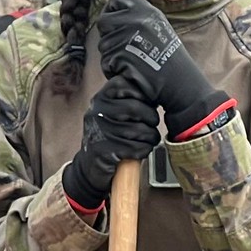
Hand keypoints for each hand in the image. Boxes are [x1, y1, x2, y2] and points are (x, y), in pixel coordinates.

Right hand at [60, 76, 161, 210]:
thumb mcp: (116, 112)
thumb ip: (132, 99)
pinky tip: (140, 150)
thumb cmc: (110, 136)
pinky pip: (135, 148)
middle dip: (151, 119)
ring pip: (138, 130)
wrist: (91, 166)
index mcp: (103, 98)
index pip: (125, 85)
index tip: (149, 104)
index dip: (144, 95)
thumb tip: (158, 90)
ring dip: (150, 137)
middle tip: (152, 125)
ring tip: (148, 139)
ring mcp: (99, 130)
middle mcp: (98, 111)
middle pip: (135, 108)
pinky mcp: (103, 150)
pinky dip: (144, 150)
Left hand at [95, 0, 229, 135]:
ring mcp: (126, 38)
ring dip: (112, 55)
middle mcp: (135, 20)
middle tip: (124, 47)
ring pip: (103, 45)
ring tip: (132, 62)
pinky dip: (114, 70)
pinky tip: (130, 72)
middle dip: (109, 35)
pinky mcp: (120, 56)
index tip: (117, 23)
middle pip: (104, 21)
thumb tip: (113, 10)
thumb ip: (137, 15)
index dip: (112, 11)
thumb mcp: (158, 25)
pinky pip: (106, 62)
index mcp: (145, 10)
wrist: (178, 82)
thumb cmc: (168, 57)